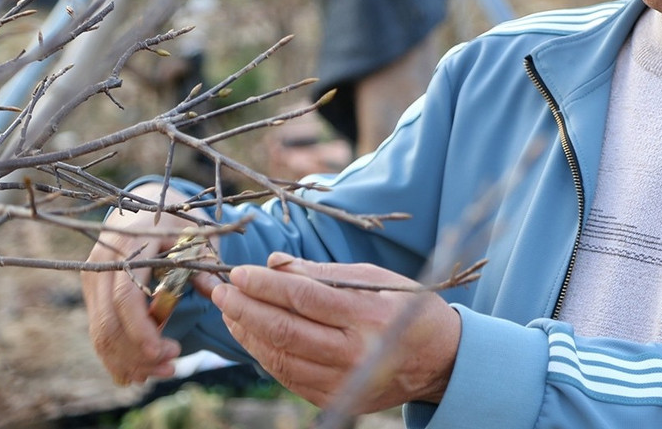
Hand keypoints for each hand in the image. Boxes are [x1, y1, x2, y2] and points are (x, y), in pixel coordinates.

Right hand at [81, 189, 194, 384]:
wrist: (147, 208)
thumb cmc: (179, 224)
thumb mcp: (196, 237)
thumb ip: (203, 265)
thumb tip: (220, 292)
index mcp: (130, 245)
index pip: (127, 297)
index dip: (143, 330)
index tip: (166, 352)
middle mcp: (103, 263)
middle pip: (108, 322)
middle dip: (137, 353)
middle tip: (171, 368)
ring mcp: (93, 278)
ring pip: (99, 333)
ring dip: (128, 360)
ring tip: (162, 371)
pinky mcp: (92, 291)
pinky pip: (98, 330)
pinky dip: (118, 354)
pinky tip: (140, 370)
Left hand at [210, 253, 460, 412]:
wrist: (440, 360)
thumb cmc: (407, 308)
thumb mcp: (377, 278)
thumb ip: (325, 273)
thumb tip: (275, 262)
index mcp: (368, 316)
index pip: (304, 297)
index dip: (266, 285)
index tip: (240, 272)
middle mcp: (355, 352)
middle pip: (285, 330)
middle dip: (245, 308)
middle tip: (221, 290)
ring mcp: (343, 381)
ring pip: (280, 357)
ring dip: (247, 333)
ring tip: (229, 310)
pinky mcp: (335, 399)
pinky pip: (288, 377)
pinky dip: (264, 355)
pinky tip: (251, 335)